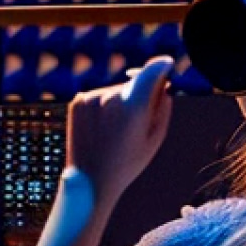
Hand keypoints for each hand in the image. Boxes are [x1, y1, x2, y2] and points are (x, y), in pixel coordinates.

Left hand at [64, 55, 175, 203]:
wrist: (90, 181)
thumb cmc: (129, 162)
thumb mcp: (156, 136)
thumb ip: (163, 105)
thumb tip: (164, 81)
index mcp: (134, 106)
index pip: (153, 71)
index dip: (162, 66)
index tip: (167, 64)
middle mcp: (111, 97)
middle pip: (135, 83)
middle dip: (140, 94)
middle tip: (138, 121)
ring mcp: (91, 97)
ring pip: (116, 90)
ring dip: (120, 102)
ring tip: (116, 131)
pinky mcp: (78, 101)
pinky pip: (99, 96)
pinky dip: (103, 106)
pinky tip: (102, 129)